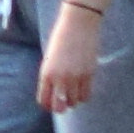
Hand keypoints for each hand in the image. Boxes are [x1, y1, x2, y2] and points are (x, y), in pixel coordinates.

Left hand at [35, 0, 104, 114]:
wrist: (78, 24)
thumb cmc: (61, 39)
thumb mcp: (49, 58)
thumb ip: (50, 76)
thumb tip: (53, 92)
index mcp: (46, 74)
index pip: (44, 100)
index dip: (47, 105)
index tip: (50, 103)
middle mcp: (60, 78)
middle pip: (59, 107)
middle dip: (60, 107)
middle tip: (62, 102)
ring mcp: (75, 77)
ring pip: (74, 102)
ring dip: (72, 100)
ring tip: (72, 92)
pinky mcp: (89, 74)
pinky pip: (86, 95)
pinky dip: (83, 96)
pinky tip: (81, 89)